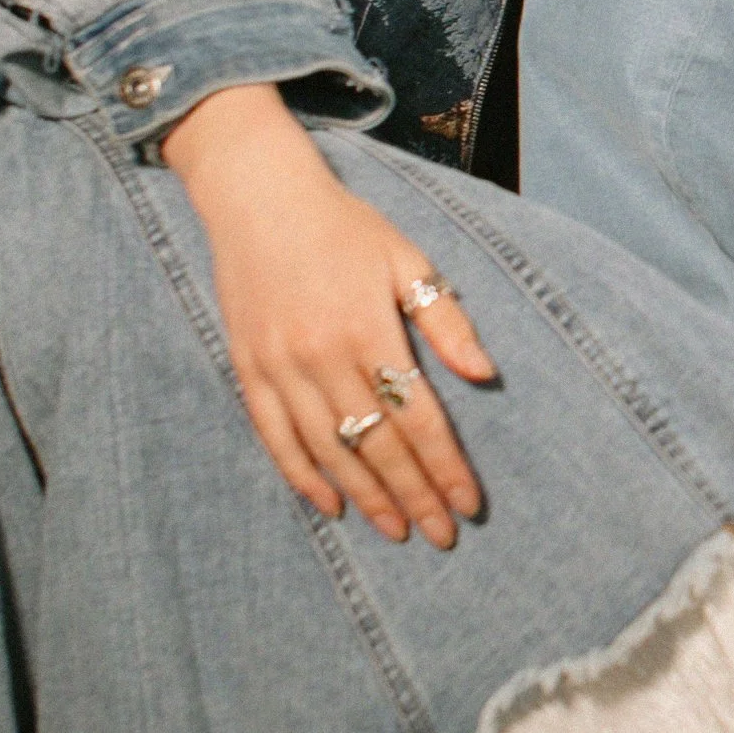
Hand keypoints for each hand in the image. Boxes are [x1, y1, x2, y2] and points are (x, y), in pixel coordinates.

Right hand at [163, 85, 497, 544]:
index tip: (468, 505)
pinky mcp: (248, 369)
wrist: (258, 197)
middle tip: (441, 535)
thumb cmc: (344, 227)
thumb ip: (445, 319)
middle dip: (413, 494)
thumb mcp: (406, 260)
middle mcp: (321, 356)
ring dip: (366, 496)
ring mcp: (279, 367)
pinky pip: (275, 437)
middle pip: (377, 443)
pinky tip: (332, 505)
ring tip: (396, 531)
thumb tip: (485, 375)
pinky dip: (302, 476)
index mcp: (368, 329)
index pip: (416, 416)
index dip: (444, 466)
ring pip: (329, 450)